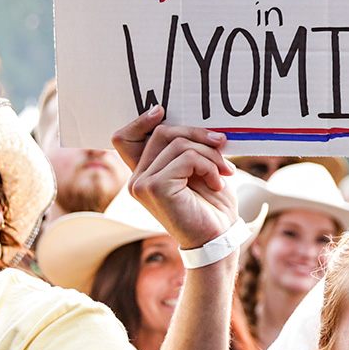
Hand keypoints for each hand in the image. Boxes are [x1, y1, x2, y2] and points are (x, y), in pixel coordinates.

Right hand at [112, 106, 237, 248]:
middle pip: (161, 132)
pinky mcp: (154, 188)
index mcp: (144, 173)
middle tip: (222, 145)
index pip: (124, 137)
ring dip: (210, 154)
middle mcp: (136, 179)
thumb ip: (185, 149)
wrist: (218, 238)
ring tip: (224, 172)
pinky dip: (209, 166)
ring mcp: (142, 184)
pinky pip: (186, 157)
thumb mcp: (198, 170)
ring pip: (178, 144)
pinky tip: (217, 183)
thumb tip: (190, 120)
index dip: (140, 120)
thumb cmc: (211, 205)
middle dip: (197, 134)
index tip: (163, 110)